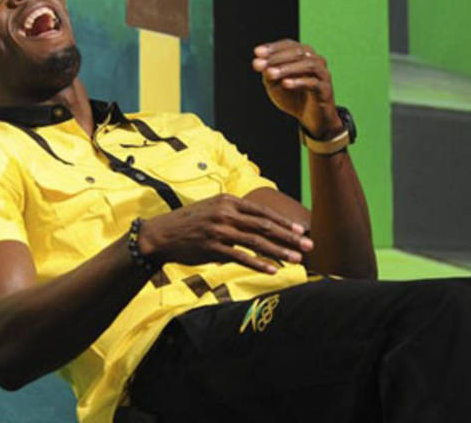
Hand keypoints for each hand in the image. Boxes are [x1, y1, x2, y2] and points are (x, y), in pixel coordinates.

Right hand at [138, 194, 312, 273]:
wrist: (162, 234)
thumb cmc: (190, 222)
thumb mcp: (212, 208)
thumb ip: (234, 213)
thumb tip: (258, 222)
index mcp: (228, 201)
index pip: (263, 211)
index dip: (284, 221)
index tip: (302, 229)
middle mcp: (226, 213)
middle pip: (265, 226)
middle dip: (290, 236)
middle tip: (309, 245)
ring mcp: (219, 231)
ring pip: (256, 242)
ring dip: (279, 251)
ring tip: (296, 259)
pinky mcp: (212, 248)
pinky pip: (240, 257)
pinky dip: (258, 264)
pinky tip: (272, 270)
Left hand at [252, 39, 342, 138]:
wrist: (310, 119)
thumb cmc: (292, 98)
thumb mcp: (275, 85)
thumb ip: (268, 74)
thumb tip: (259, 63)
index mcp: (303, 56)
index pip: (289, 45)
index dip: (273, 47)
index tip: (256, 53)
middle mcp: (315, 61)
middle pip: (298, 52)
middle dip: (277, 57)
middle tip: (259, 64)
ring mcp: (323, 74)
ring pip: (308, 64)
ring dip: (287, 68)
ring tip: (270, 74)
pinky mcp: (326, 90)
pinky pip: (314, 83)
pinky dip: (298, 82)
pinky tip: (285, 84)